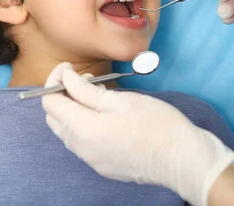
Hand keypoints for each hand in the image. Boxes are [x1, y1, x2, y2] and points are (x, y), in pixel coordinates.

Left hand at [42, 63, 233, 205]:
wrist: (183, 160)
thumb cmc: (158, 125)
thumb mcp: (121, 100)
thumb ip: (87, 91)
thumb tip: (66, 79)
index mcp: (84, 130)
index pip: (50, 103)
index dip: (55, 80)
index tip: (68, 67)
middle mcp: (82, 149)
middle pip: (55, 118)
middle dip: (62, 95)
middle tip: (85, 80)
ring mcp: (92, 160)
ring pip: (67, 131)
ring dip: (74, 110)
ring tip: (98, 94)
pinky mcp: (103, 166)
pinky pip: (82, 143)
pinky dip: (84, 124)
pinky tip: (105, 114)